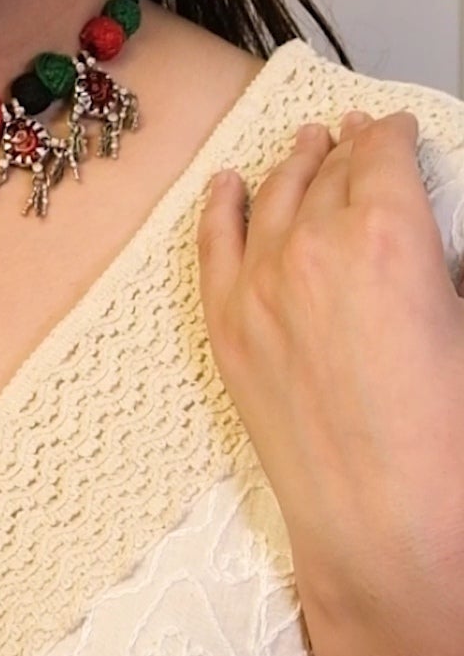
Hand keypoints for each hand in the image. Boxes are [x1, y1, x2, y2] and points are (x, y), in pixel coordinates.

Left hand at [197, 109, 463, 631]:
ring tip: (305, 146)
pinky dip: (221, 206)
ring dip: (292, 165)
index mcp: (388, 233)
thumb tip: (423, 237)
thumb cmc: (446, 440)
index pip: (383, 155)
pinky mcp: (226, 326)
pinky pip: (214, 244)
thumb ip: (439, 262)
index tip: (393, 130)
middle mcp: (314, 244)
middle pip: (329, 170)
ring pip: (273, 195)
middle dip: (346, 148)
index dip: (390, 136)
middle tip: (355, 137)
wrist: (390, 525)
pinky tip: (228, 185)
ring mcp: (260, 284)